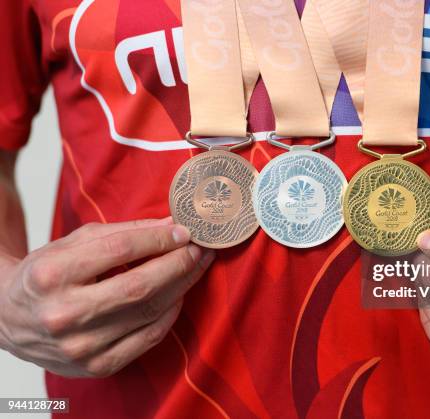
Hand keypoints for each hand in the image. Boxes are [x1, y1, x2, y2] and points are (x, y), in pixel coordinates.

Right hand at [0, 218, 213, 377]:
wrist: (10, 320)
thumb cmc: (47, 275)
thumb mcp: (73, 243)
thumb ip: (122, 233)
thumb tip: (172, 225)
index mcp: (52, 275)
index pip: (119, 250)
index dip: (158, 239)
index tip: (183, 231)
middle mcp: (64, 314)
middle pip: (140, 286)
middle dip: (179, 263)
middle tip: (201, 249)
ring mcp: (80, 346)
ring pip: (149, 312)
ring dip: (182, 286)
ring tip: (196, 266)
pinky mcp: (96, 366)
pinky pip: (148, 338)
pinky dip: (170, 314)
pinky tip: (179, 295)